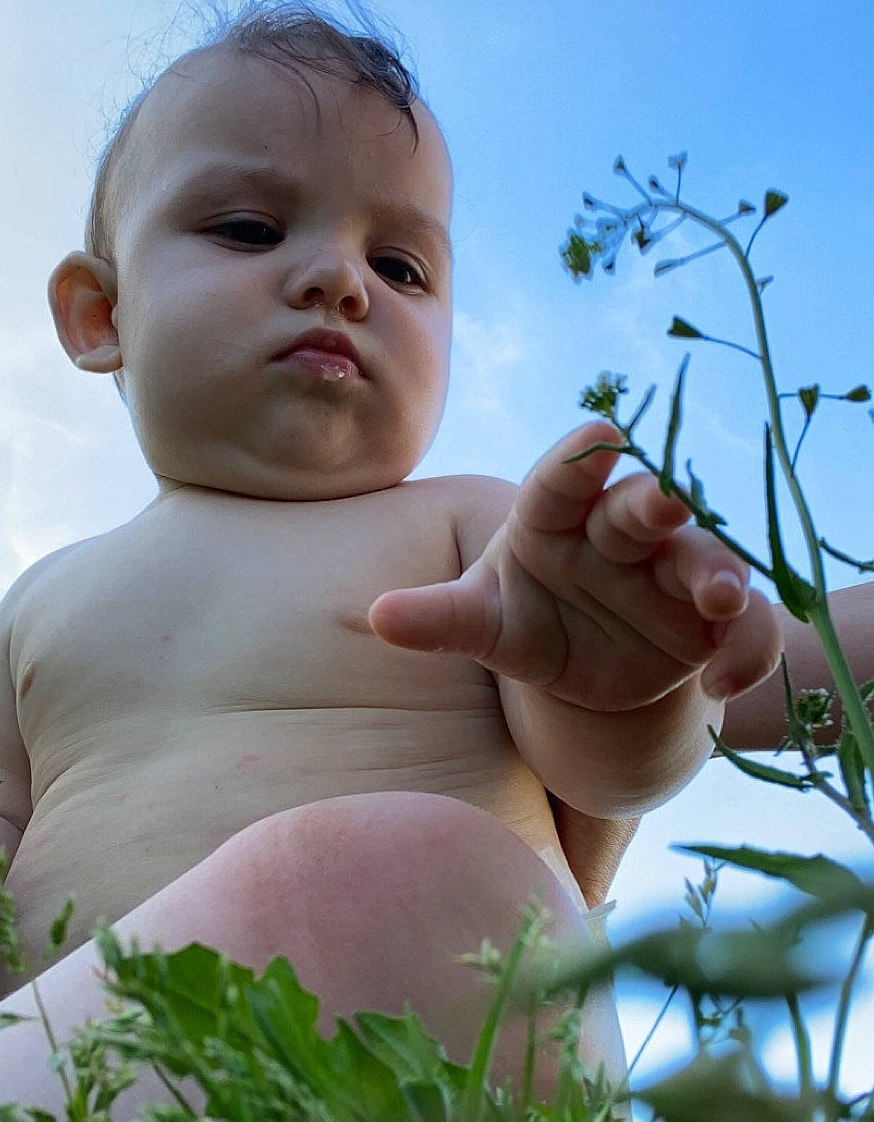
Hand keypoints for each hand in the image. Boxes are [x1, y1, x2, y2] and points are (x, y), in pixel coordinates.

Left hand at [368, 422, 781, 713]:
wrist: (583, 669)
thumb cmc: (524, 619)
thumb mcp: (484, 621)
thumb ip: (439, 617)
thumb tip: (378, 617)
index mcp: (555, 518)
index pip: (563, 480)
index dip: (580, 459)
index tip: (599, 435)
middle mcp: (619, 535)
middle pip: (640, 509)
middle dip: (656, 502)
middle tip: (667, 500)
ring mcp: (672, 574)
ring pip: (704, 559)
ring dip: (717, 574)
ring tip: (719, 599)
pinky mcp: (713, 623)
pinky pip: (743, 630)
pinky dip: (742, 653)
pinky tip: (719, 686)